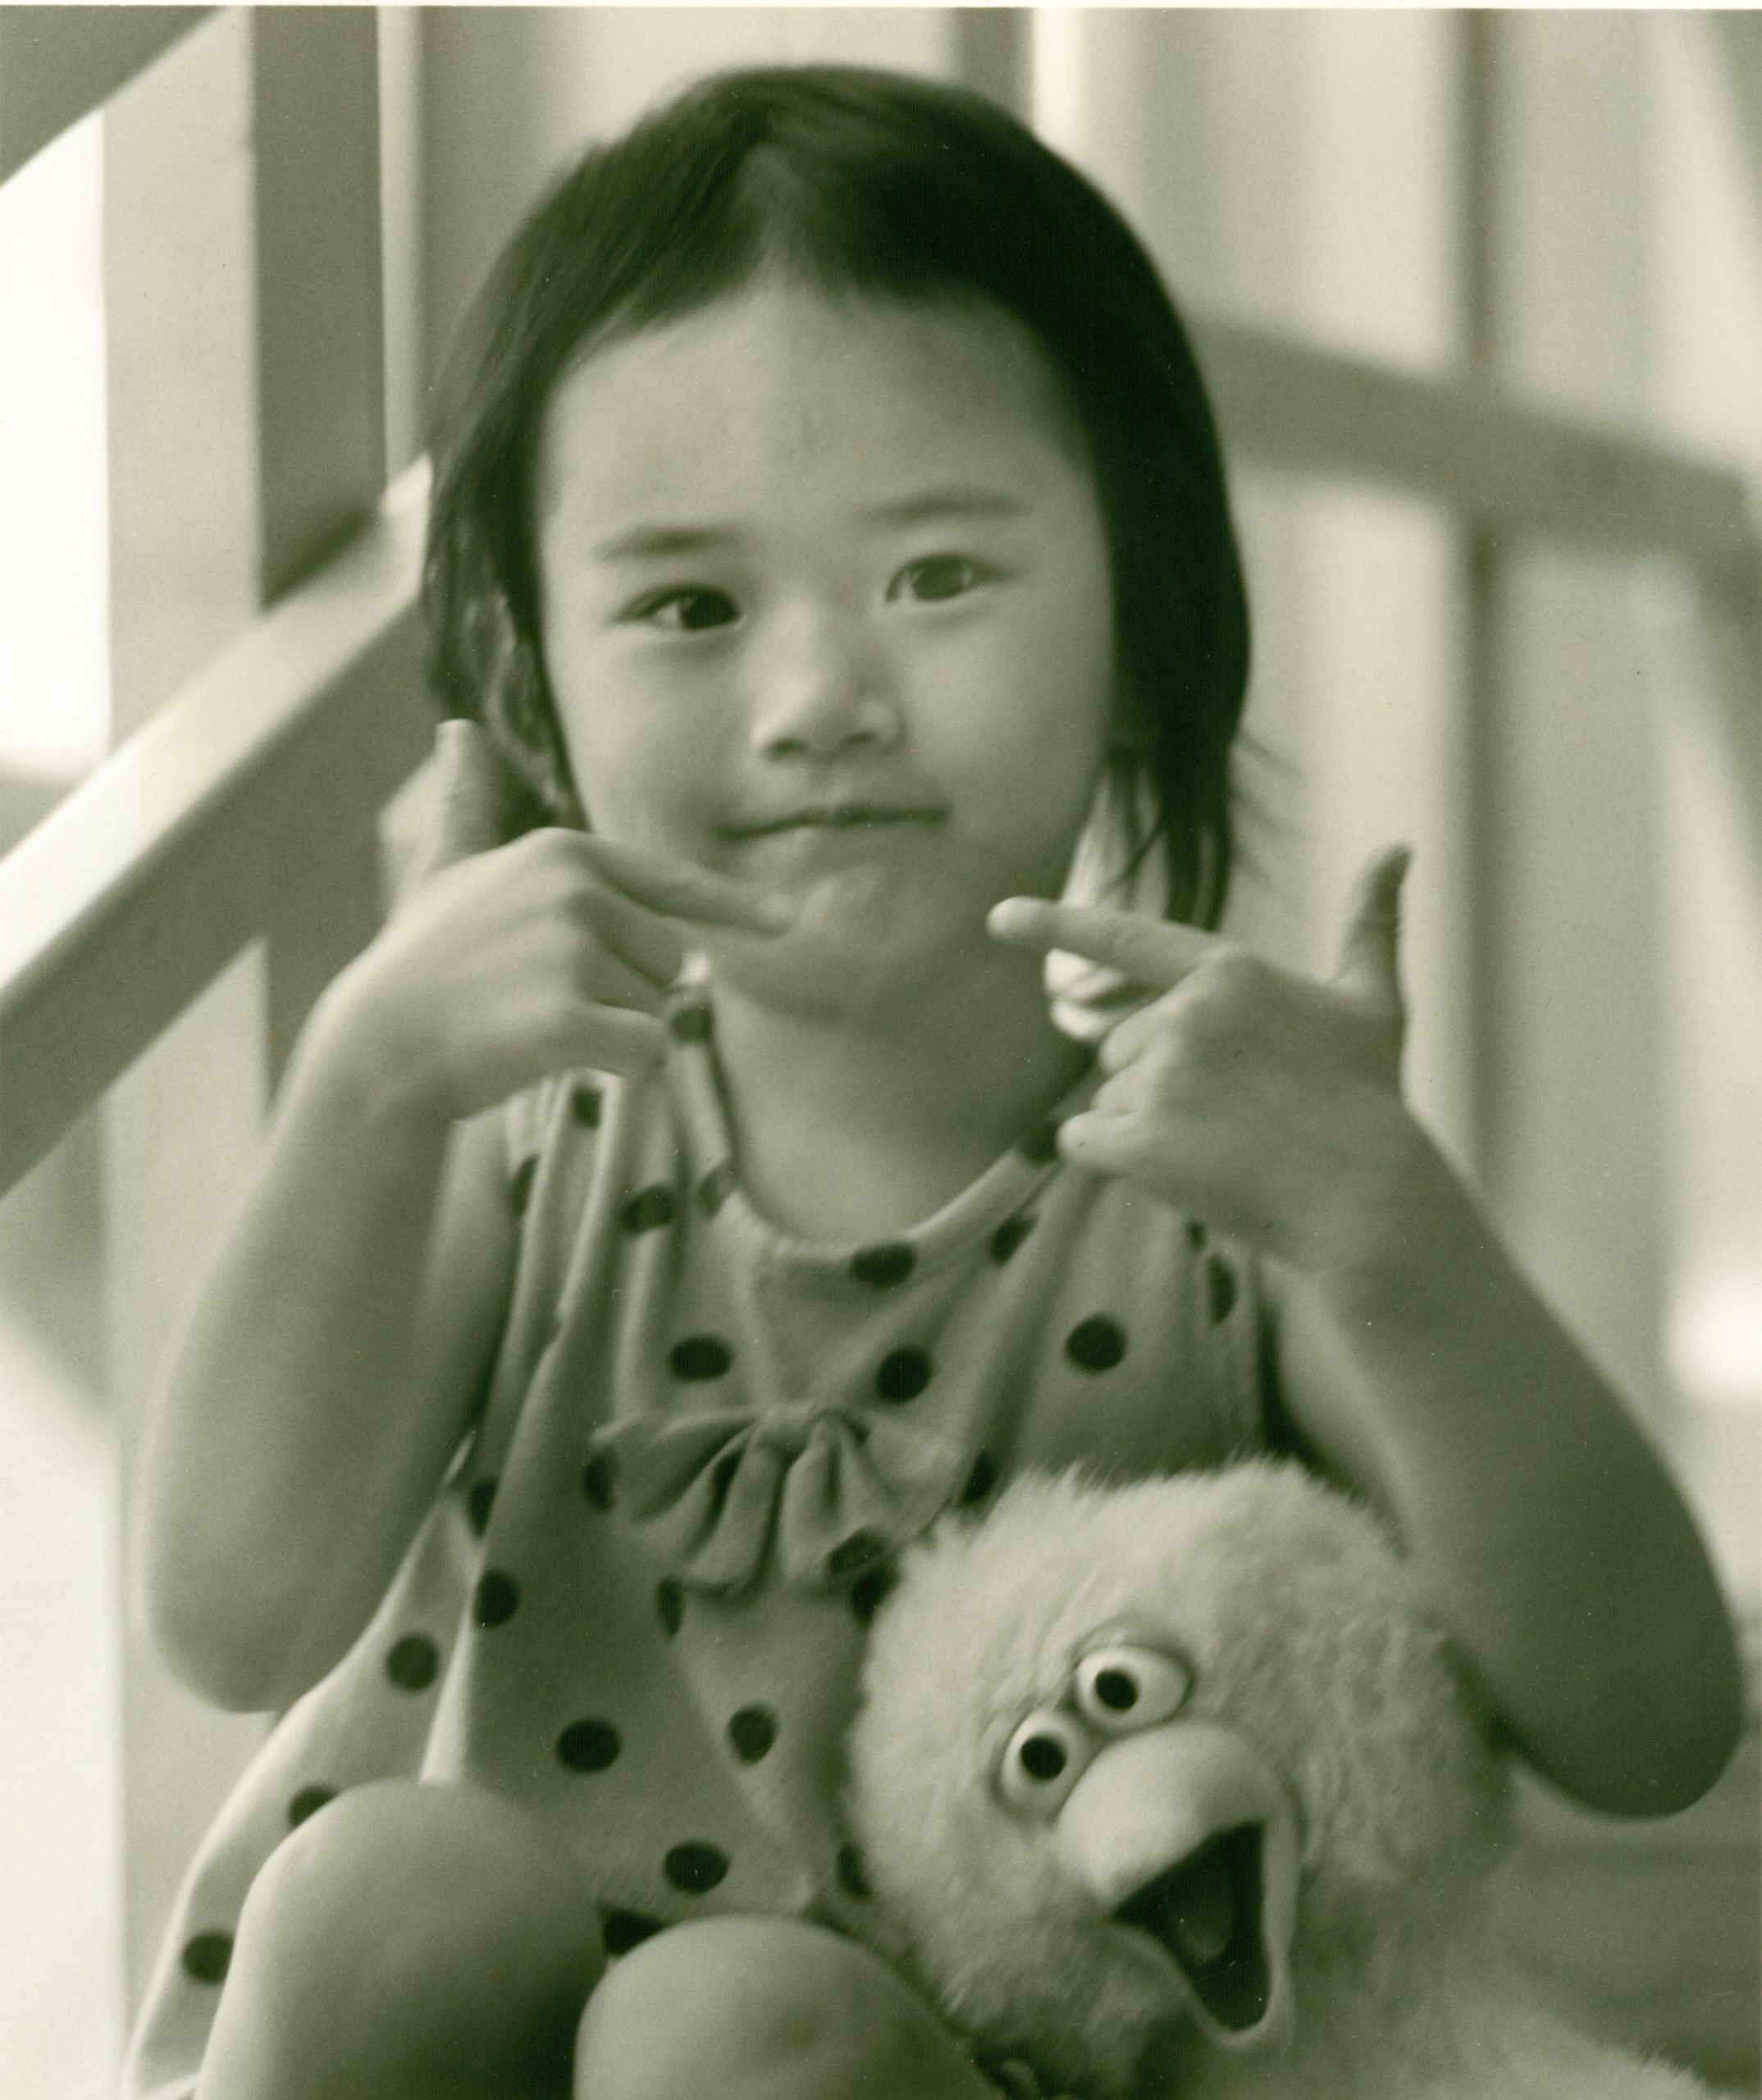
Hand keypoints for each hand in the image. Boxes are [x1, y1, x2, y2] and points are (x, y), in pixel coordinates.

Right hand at [315, 720, 794, 1122]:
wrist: (380, 1046)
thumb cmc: (421, 962)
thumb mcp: (446, 870)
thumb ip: (469, 804)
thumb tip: (457, 731)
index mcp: (564, 853)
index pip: (672, 884)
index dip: (735, 906)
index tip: (787, 920)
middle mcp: (578, 891)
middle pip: (670, 960)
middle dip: (623, 991)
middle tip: (541, 997)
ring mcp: (574, 952)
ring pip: (658, 1009)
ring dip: (613, 1030)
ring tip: (536, 1023)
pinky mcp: (572, 1017)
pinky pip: (647, 1052)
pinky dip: (617, 1068)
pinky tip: (552, 1057)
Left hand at [988, 846, 1417, 1274]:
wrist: (1367, 1201)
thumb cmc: (1369, 1101)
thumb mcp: (1371, 1003)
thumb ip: (1370, 924)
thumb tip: (1399, 849)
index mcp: (1230, 972)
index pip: (1127, 939)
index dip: (1056, 925)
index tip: (996, 916)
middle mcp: (1187, 1014)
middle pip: (1117, 1044)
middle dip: (1157, 1078)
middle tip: (1236, 1112)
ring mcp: (1162, 1077)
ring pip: (1107, 1095)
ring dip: (1147, 1124)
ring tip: (1223, 1144)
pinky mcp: (1139, 1140)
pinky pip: (1083, 1141)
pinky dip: (1115, 1160)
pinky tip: (1182, 1170)